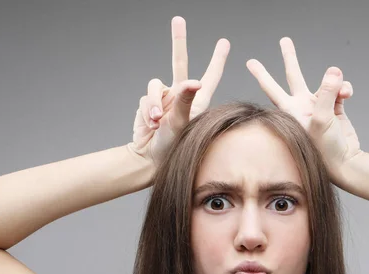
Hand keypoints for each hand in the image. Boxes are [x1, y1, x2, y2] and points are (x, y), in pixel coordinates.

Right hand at [127, 16, 229, 167]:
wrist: (150, 158)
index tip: (224, 43)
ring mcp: (164, 99)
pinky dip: (146, 111)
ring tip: (156, 122)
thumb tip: (194, 80)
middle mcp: (180, 96)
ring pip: (155, 85)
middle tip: (178, 20)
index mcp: (196, 101)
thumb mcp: (182, 123)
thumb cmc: (173, 146)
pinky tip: (150, 125)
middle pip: (179, 62)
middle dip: (178, 41)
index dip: (216, 60)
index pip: (209, 76)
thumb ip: (186, 100)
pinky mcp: (148, 104)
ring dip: (153, 103)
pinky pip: (145, 99)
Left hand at [246, 38, 361, 181]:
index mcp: (291, 110)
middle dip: (290, 58)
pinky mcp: (335, 108)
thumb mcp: (323, 119)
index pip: (272, 88)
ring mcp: (318, 107)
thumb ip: (328, 92)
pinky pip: (339, 89)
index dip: (262, 75)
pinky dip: (345, 89)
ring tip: (342, 91)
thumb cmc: (326, 148)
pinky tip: (348, 95)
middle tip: (284, 40)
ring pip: (325, 82)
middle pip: (295, 76)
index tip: (250, 62)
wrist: (345, 162)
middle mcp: (302, 106)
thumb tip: (334, 71)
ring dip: (335, 82)